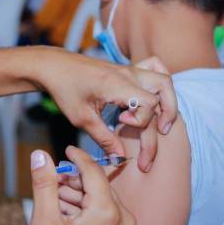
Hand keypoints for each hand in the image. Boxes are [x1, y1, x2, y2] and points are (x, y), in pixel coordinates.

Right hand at [30, 147, 135, 224]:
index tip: (65, 148)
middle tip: (51, 180)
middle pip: (98, 186)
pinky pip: (106, 215)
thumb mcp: (44, 221)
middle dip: (74, 180)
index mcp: (108, 212)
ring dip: (78, 196)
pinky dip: (87, 210)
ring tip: (54, 200)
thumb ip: (43, 184)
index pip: (94, 171)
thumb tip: (40, 155)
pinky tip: (65, 215)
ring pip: (101, 200)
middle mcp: (124, 220)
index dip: (77, 157)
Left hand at [33, 47, 176, 170]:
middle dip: (167, 115)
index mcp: (117, 84)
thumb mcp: (81, 118)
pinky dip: (161, 82)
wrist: (54, 66)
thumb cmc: (64, 89)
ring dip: (169, 100)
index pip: (149, 103)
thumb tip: (121, 158)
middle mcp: (128, 73)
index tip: (122, 123)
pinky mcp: (127, 70)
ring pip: (164, 79)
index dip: (141, 120)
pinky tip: (157, 97)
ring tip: (164, 122)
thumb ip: (103, 138)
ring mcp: (130, 69)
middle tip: (160, 134)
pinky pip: (155, 67)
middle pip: (163, 90)